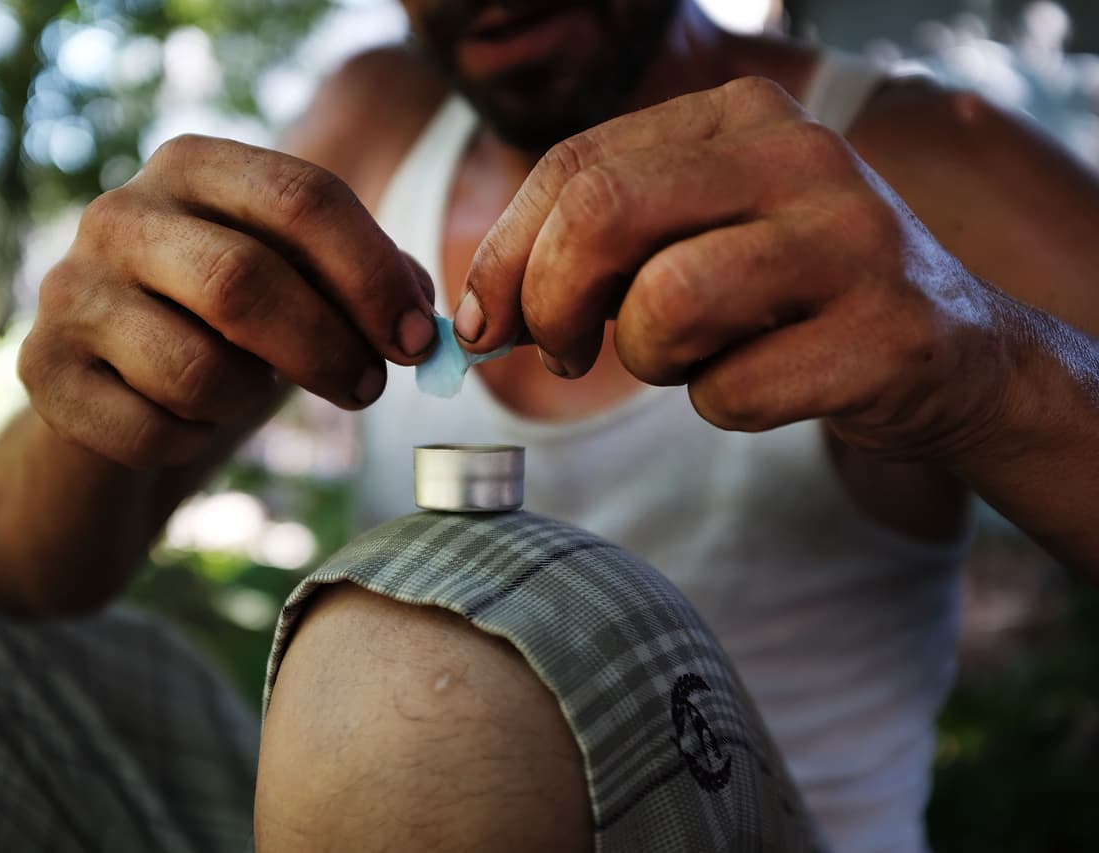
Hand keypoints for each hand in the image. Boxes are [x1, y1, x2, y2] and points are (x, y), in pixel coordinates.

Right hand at [19, 135, 436, 468]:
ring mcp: (68, 289)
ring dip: (247, 401)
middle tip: (368, 388)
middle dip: (326, 348)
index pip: (302, 198)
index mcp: (194, 165)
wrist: (113, 389)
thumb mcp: (300, 284)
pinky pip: (150, 430)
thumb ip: (367, 282)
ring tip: (247, 393)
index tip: (415, 339)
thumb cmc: (226, 325)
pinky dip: (192, 441)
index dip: (372, 274)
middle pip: (245, 283)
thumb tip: (423, 318)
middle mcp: (120, 213)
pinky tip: (188, 422)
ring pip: (196, 371)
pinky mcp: (42, 369)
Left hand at [461, 77, 1011, 461]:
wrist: (952, 349)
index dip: (505, 253)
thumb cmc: (791, 295)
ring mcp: (850, 241)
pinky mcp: (883, 334)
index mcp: (739, 116)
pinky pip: (730, 392)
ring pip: (665, 304)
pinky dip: (720, 407)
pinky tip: (766, 383)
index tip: (484, 322)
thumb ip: (600, 244)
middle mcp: (799, 155)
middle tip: (556, 355)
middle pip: (603, 215)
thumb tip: (483, 314)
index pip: (575, 165)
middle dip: (549, 303)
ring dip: (646, 360)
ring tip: (687, 360)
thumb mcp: (700, 232)